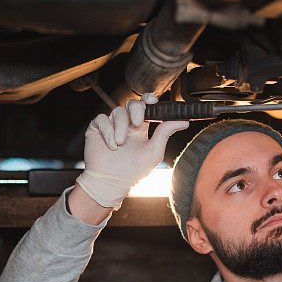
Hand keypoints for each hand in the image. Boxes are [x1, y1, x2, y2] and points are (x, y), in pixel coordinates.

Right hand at [76, 93, 190, 209]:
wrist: (112, 183)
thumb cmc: (133, 171)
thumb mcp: (154, 151)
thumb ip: (166, 132)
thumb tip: (184, 120)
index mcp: (141, 127)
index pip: (146, 105)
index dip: (149, 99)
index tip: (152, 101)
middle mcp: (126, 124)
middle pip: (132, 103)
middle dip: (136, 109)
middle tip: (137, 123)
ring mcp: (112, 126)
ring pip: (117, 111)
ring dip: (121, 126)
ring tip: (121, 143)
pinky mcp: (97, 129)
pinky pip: (102, 119)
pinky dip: (108, 131)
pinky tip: (111, 145)